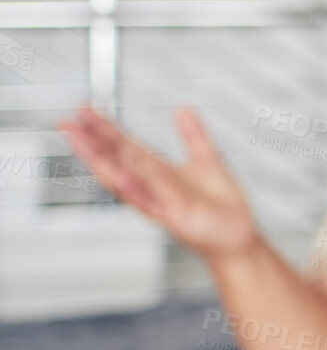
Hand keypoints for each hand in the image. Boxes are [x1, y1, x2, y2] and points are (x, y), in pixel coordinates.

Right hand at [61, 106, 261, 263]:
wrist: (237, 239)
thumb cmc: (220, 208)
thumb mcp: (208, 162)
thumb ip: (194, 136)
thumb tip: (182, 109)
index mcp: (157, 173)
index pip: (124, 146)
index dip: (103, 128)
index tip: (83, 109)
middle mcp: (152, 189)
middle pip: (116, 162)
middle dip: (91, 143)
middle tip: (67, 123)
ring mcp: (161, 204)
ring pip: (126, 181)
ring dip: (104, 163)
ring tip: (82, 142)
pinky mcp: (176, 217)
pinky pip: (154, 200)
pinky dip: (137, 189)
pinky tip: (121, 176)